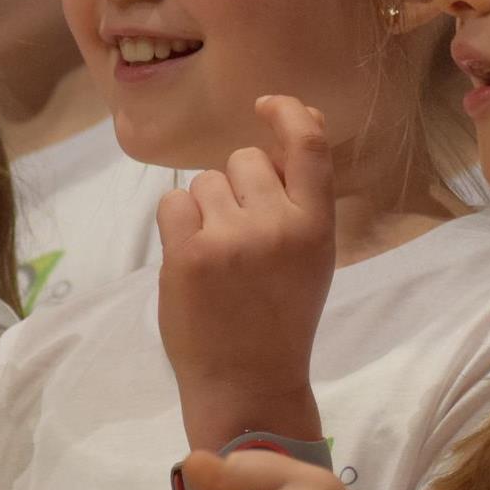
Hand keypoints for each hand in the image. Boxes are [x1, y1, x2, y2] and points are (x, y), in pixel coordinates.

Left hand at [157, 95, 333, 441]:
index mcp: (316, 227)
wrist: (248, 383)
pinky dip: (177, 225)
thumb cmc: (280, 316)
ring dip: (206, 208)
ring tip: (218, 257)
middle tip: (241, 238)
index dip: (286, 111)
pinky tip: (192, 260)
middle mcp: (277, 225)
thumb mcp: (312, 256)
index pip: (308, 142)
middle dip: (237, 185)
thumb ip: (303, 194)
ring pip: (205, 180)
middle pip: (244, 159)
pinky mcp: (188, 254)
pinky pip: (173, 202)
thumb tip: (297, 114)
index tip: (266, 106)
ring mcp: (230, 239)